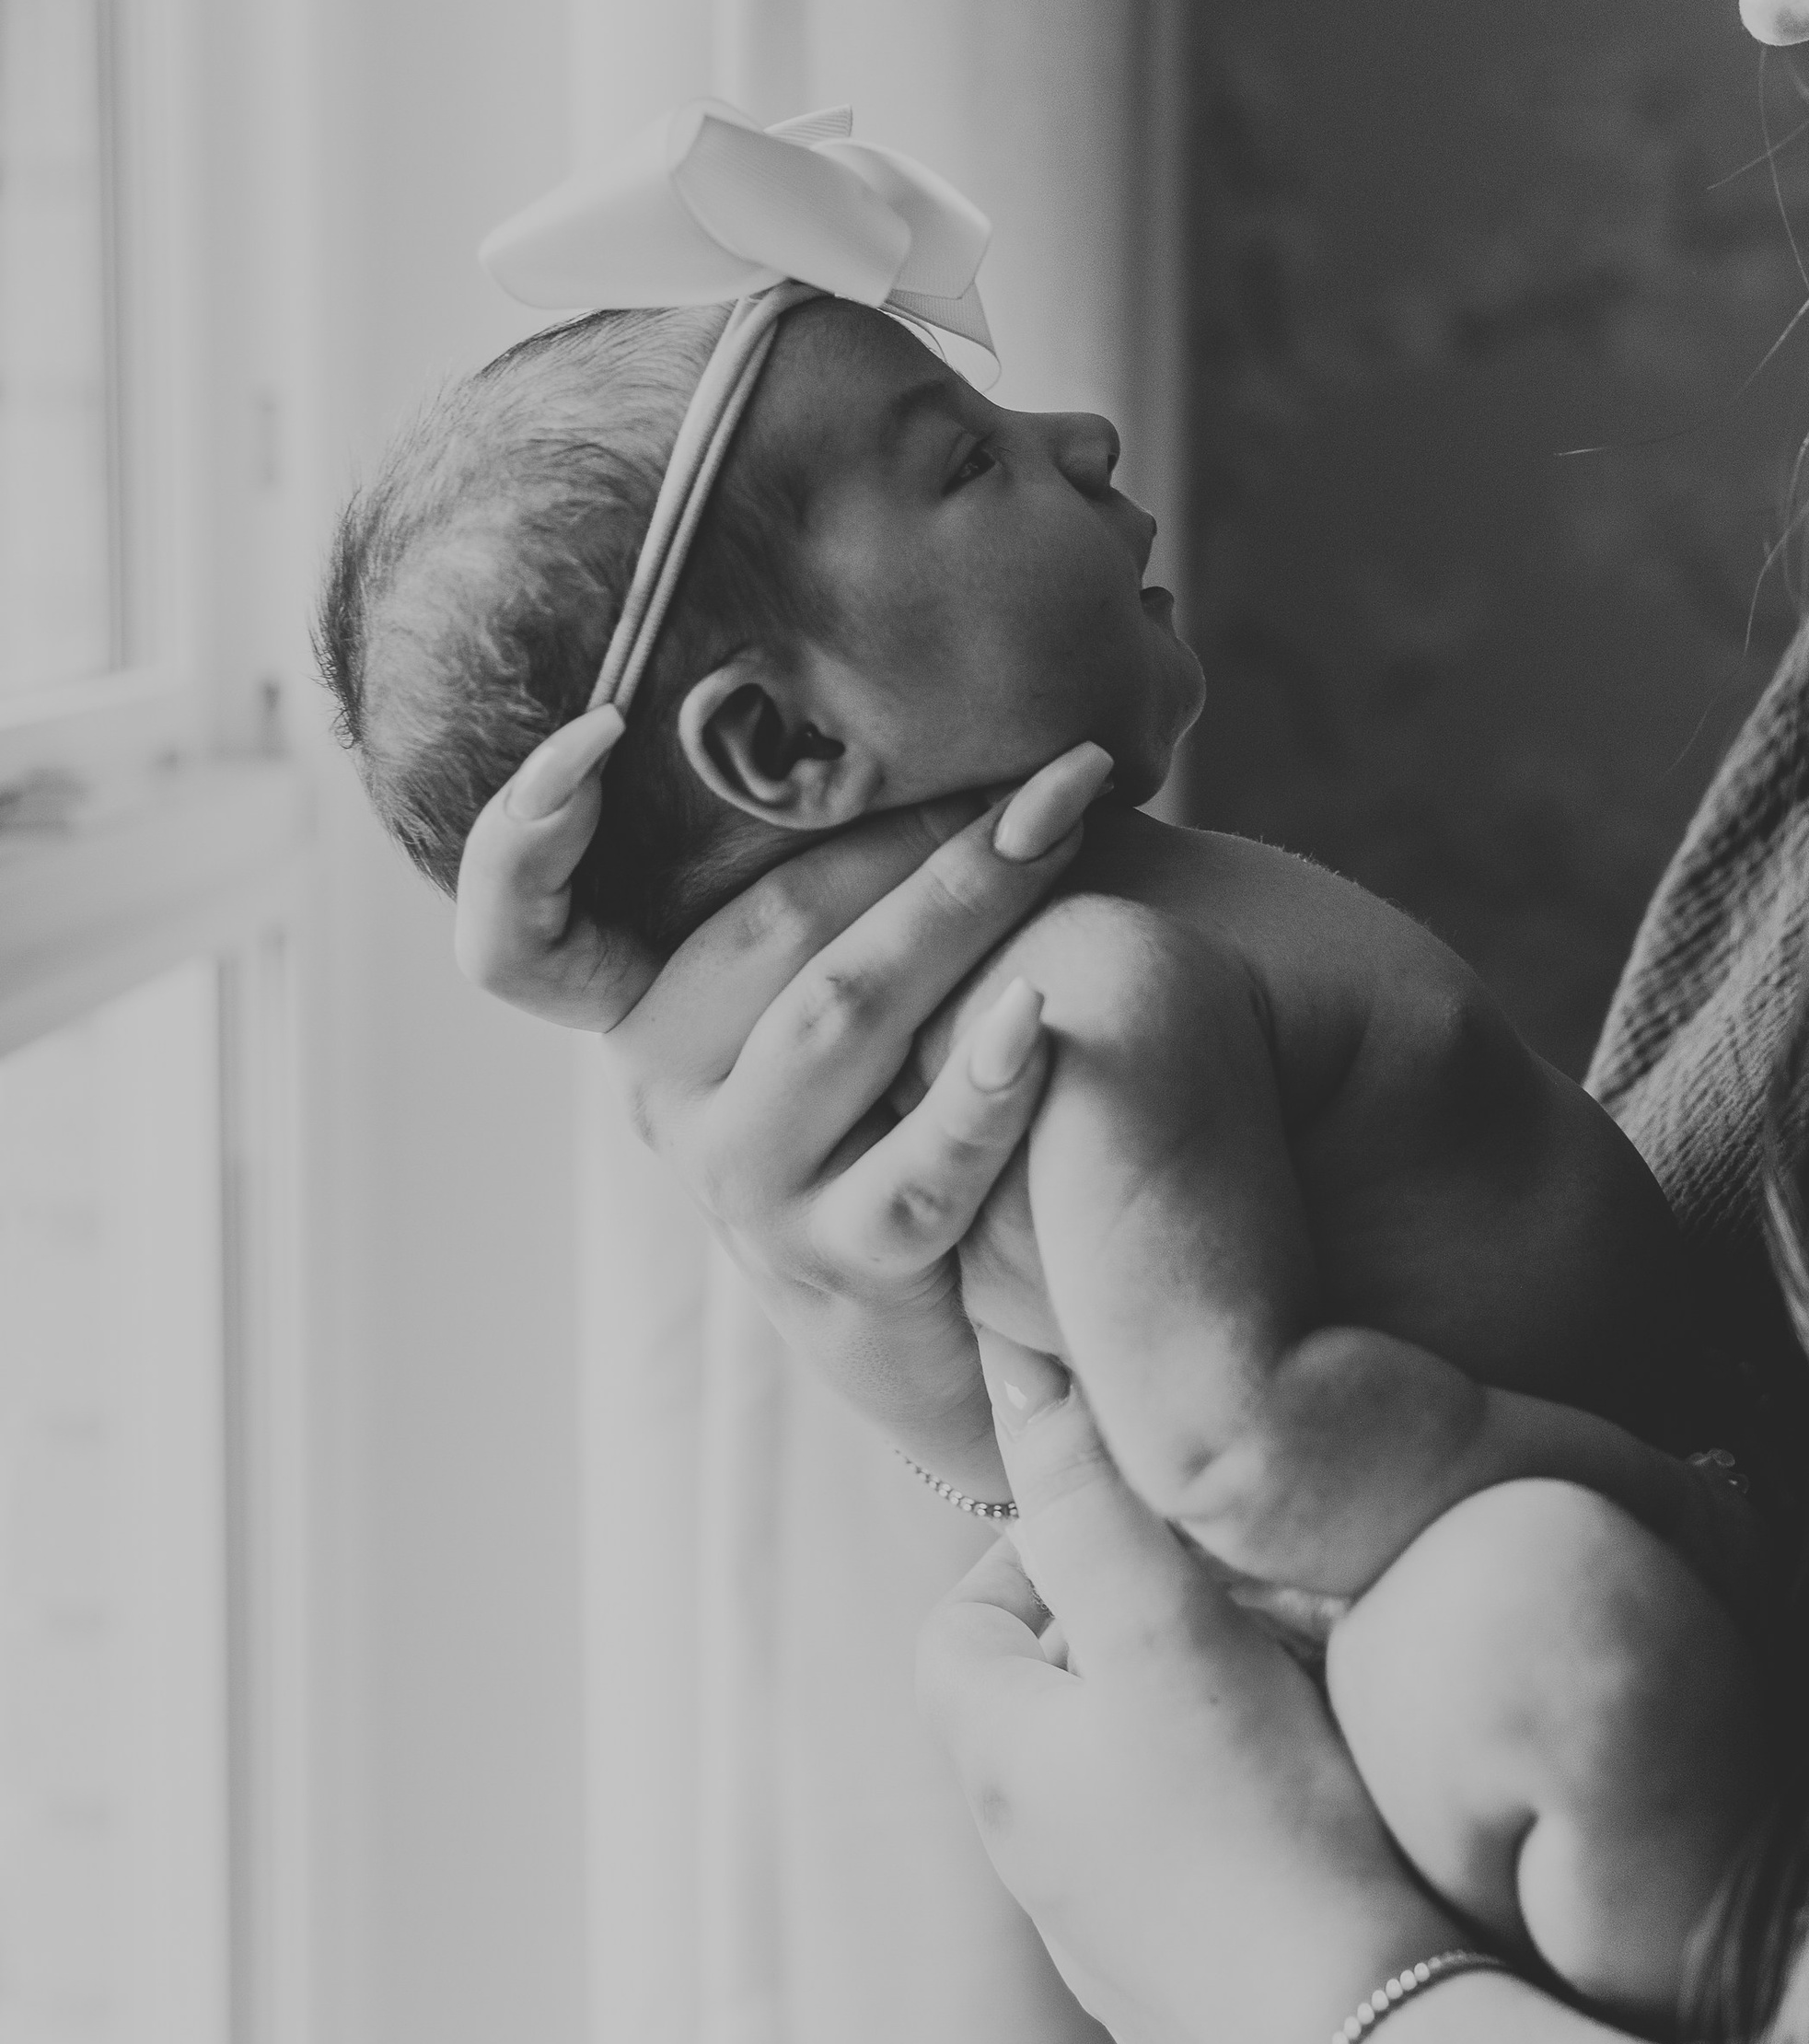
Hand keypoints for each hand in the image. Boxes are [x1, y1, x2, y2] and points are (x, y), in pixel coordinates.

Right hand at [452, 711, 1113, 1464]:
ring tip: (1056, 832)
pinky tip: (1039, 1018)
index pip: (517, 941)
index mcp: (645, 1012)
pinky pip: (912, 1174)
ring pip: (835, 1020)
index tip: (590, 733)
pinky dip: (982, 1090)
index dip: (521, 841)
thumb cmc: (906, 1107)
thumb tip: (941, 710)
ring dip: (960, 909)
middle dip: (909, 823)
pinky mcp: (837, 1270)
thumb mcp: (829, 997)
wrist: (955, 1333)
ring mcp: (744, 1187)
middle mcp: (663, 1094)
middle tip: (1044, 760)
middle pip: (763, 929)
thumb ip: (833, 882)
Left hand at [919, 1350, 1458, 2043]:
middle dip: (1126, 1635)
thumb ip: (1089, 1495)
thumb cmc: (1265, 1826)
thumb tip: (1014, 1375)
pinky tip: (1326, 1814)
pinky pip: (1189, 1885)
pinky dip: (1233, 1828)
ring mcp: (1109, 1955)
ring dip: (1185, 1730)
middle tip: (1240, 1599)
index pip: (959, 1628)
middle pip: (1045, 1709)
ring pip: (1121, 1795)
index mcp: (1003, 1770)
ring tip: (1296, 1694)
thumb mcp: (1168, 1629)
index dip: (1032, 1557)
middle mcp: (1032, 1870)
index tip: (1142, 1532)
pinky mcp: (1191, 2013)